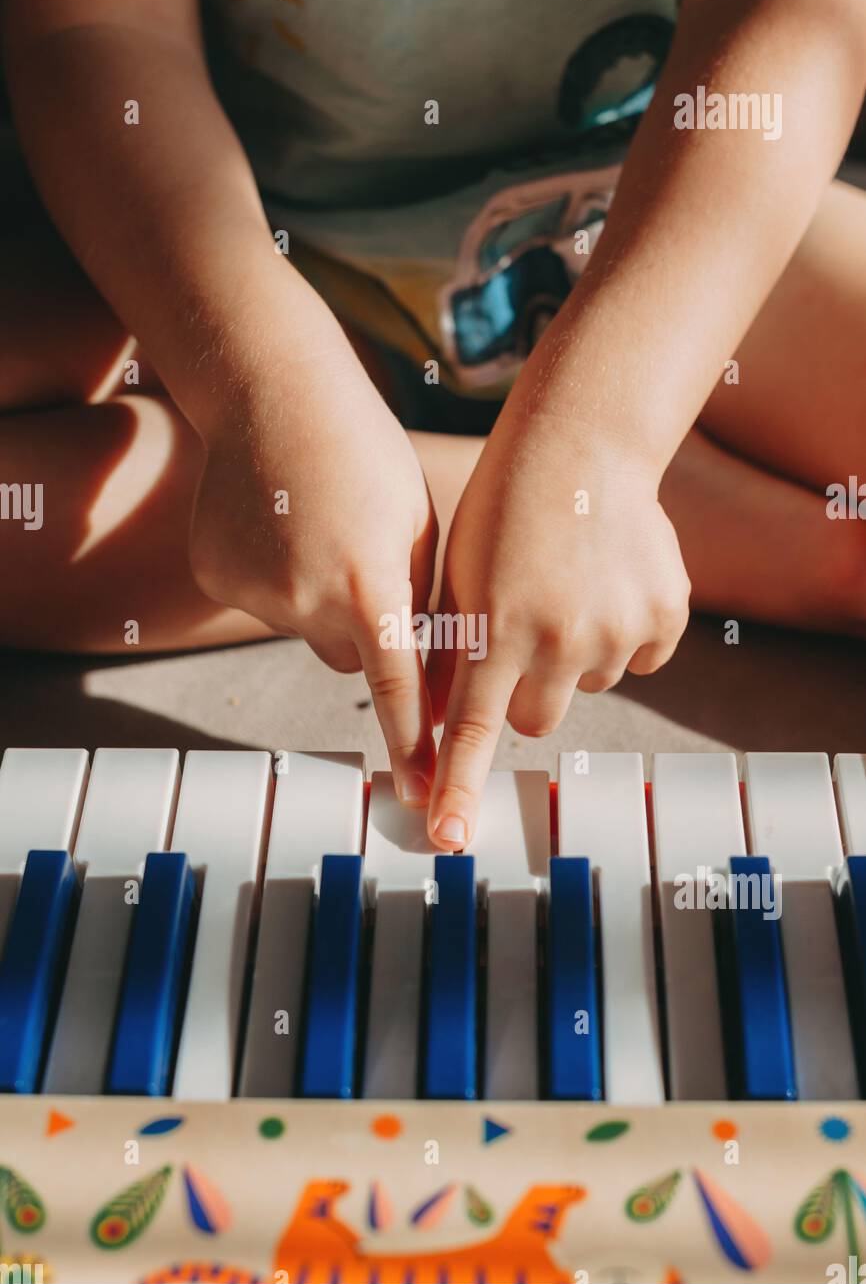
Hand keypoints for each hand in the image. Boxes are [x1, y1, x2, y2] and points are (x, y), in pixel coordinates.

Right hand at [189, 333, 438, 802]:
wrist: (272, 391)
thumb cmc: (365, 453)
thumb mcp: (416, 527)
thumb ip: (419, 602)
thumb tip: (423, 672)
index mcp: (371, 583)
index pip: (398, 689)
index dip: (413, 746)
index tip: (423, 795)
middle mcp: (308, 598)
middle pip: (348, 657)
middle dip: (362, 627)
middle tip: (360, 559)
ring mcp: (254, 590)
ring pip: (302, 628)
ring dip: (315, 597)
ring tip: (315, 525)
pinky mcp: (216, 577)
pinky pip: (261, 603)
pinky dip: (273, 577)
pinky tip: (277, 524)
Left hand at [425, 412, 689, 847]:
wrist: (582, 446)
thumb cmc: (504, 510)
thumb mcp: (458, 579)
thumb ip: (454, 655)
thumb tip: (440, 726)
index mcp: (496, 629)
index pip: (473, 730)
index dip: (459, 787)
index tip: (450, 837)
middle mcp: (558, 639)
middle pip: (535, 718)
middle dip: (523, 692)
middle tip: (521, 632)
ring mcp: (617, 630)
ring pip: (587, 684)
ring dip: (573, 655)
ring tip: (564, 587)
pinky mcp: (665, 616)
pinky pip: (639, 657)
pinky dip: (623, 633)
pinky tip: (606, 583)